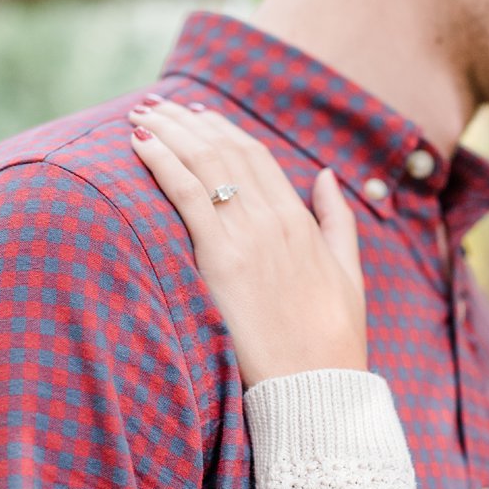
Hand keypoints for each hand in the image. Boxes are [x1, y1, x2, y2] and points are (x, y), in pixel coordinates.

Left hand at [129, 100, 368, 385]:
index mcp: (301, 220)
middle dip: (186, 120)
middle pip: (224, 149)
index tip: (195, 115)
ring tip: (141, 114)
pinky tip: (140, 146)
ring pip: (202, 162)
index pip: (255, 155)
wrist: (317, 384)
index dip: (221, 129)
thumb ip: (338, 220)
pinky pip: (187, 195)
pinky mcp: (222, 259)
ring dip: (168, 131)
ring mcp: (248, 236)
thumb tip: (325, 175)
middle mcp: (274, 218)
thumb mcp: (349, 271)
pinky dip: (161, 162)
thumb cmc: (332, 339)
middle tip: (156, 104)